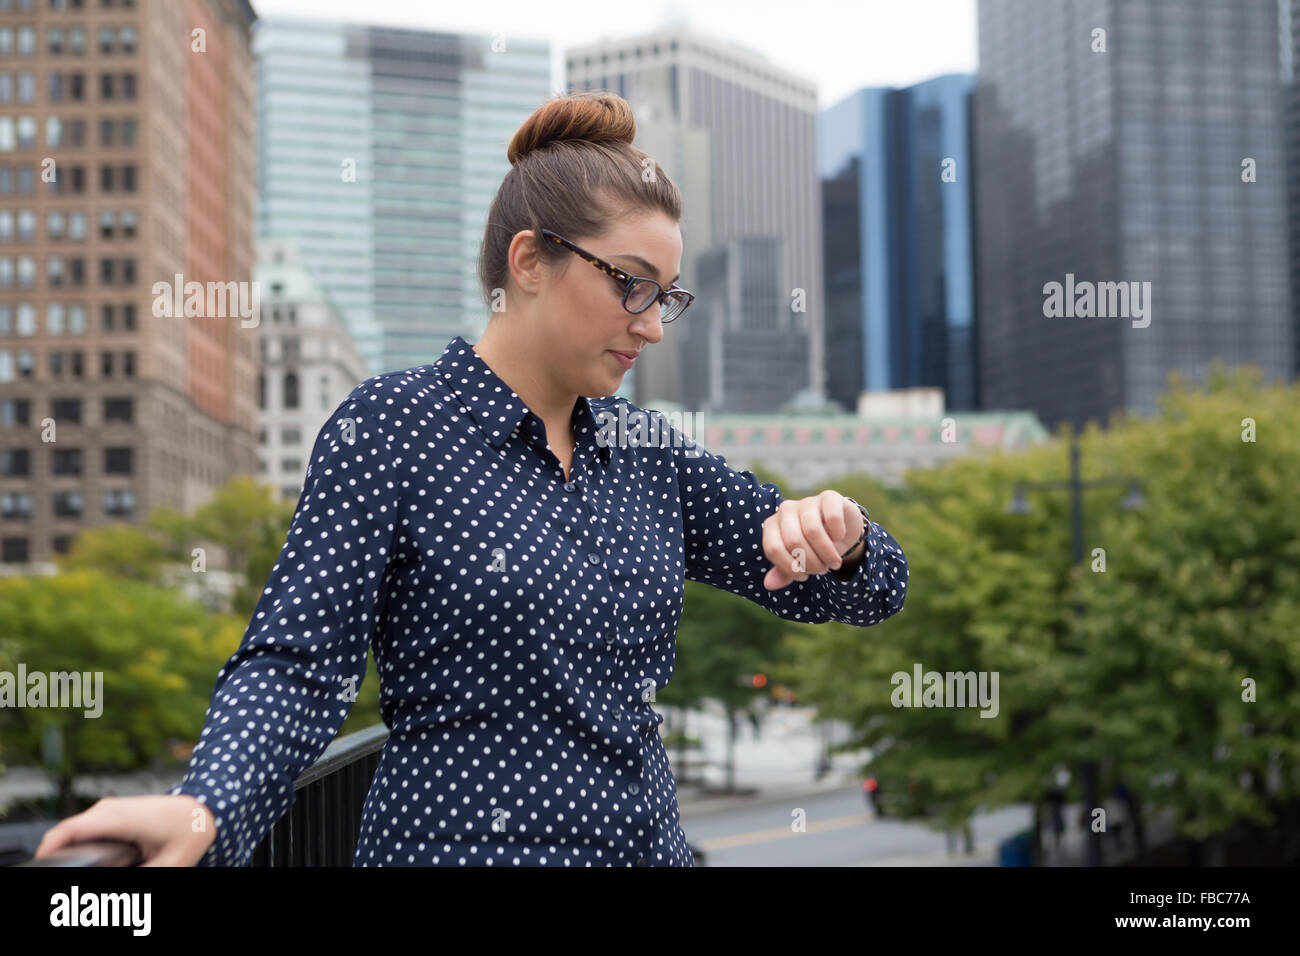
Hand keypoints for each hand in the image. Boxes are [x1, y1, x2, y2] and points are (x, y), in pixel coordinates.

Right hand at [33, 794, 217, 866]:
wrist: (204, 809)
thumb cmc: (190, 831)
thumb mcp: (170, 864)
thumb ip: (143, 877)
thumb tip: (117, 901)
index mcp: (120, 818)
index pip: (69, 831)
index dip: (49, 851)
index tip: (43, 867)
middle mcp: (108, 809)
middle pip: (65, 836)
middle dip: (58, 859)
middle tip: (63, 876)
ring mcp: (108, 810)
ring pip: (73, 835)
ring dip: (69, 854)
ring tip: (73, 871)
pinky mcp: (111, 815)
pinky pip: (84, 832)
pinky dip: (78, 848)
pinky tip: (86, 864)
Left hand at [762, 491, 864, 589]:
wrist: (841, 532)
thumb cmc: (814, 548)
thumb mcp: (798, 561)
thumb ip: (783, 572)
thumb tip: (769, 584)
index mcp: (772, 525)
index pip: (773, 549)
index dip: (790, 568)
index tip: (804, 577)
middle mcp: (786, 510)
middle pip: (793, 541)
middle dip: (811, 562)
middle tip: (823, 570)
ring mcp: (807, 501)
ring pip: (812, 530)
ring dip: (827, 553)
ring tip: (834, 563)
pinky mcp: (829, 497)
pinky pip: (832, 516)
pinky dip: (838, 533)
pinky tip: (839, 537)